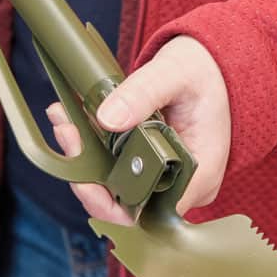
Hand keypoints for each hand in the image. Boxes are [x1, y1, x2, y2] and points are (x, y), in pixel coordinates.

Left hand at [48, 36, 231, 224]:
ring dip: (86, 160)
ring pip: (118, 187)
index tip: (82, 174)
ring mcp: (168, 177)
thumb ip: (142, 94)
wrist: (211, 64)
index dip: (110, 202)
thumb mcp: (174, 74)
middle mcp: (183, 185)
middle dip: (89, 176)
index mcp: (199, 174)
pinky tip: (74, 122)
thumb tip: (108, 119)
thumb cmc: (203, 71)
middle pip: (127, 203)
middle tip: (67, 132)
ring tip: (65, 122)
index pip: (149, 212)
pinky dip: (94, 150)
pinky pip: (119, 169)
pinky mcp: (154, 166)